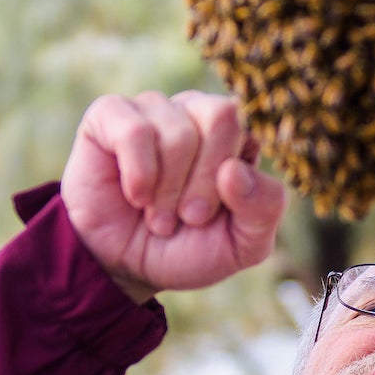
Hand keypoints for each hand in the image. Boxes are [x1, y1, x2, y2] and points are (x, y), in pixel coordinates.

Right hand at [61, 92, 287, 299]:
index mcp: (236, 134)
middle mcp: (198, 111)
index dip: (237, 179)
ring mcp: (154, 108)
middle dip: (204, 182)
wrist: (122, 267)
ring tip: (158, 216)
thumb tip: (235, 168)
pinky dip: (138, 175)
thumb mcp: (241, 245)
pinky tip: (135, 196)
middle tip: (188, 217)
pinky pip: (134, 131)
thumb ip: (264, 209)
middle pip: (221, 117)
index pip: (255, 129)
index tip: (214, 215)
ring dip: (167, 190)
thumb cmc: (185, 249)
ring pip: (178, 133)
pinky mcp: (110, 114)